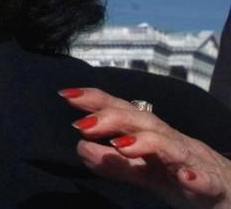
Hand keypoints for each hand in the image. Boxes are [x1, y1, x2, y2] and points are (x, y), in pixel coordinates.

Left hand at [60, 86, 230, 208]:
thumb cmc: (184, 177)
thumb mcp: (145, 172)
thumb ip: (113, 164)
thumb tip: (80, 147)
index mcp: (151, 136)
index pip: (121, 111)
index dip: (95, 101)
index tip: (65, 95)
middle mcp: (171, 141)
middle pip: (143, 121)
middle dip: (112, 118)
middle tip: (82, 124)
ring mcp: (194, 161)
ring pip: (172, 146)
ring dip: (146, 143)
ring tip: (120, 146)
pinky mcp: (214, 186)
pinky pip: (206, 180)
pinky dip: (196, 177)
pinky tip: (185, 177)